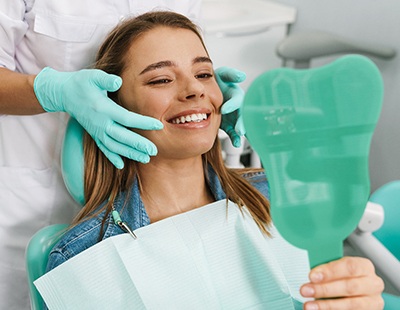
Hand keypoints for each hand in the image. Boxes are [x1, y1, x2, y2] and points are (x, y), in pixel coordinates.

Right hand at [34, 67, 162, 168]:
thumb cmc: (82, 83)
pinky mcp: (94, 134)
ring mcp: (97, 131)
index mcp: (104, 109)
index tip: (158, 125)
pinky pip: (104, 148)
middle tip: (154, 151)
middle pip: (122, 137)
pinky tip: (122, 165)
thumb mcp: (93, 77)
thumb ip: (106, 80)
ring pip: (115, 146)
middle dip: (138, 145)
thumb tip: (118, 82)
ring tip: (145, 159)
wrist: (64, 94)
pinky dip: (112, 157)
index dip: (143, 122)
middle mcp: (101, 123)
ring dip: (130, 153)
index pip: (127, 118)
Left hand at [215, 66, 245, 147]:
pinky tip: (236, 143)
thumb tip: (241, 76)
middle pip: (242, 114)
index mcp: (236, 95)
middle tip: (239, 129)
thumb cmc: (217, 83)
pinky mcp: (230, 125)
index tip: (224, 109)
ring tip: (240, 135)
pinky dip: (236, 138)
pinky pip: (234, 133)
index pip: (237, 99)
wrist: (208, 94)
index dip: (232, 104)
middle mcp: (237, 107)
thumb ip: (231, 74)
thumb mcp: (223, 75)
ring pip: (241, 125)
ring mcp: (234, 117)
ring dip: (242, 130)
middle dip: (242, 122)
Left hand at [300, 257, 383, 309]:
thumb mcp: (337, 270)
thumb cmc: (342, 278)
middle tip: (304, 290)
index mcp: (364, 267)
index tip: (311, 276)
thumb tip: (310, 274)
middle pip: (349, 287)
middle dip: (324, 289)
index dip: (330, 271)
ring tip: (309, 306)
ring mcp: (373, 302)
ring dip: (327, 305)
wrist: (355, 294)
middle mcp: (373, 284)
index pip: (349, 266)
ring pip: (351, 305)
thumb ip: (327, 270)